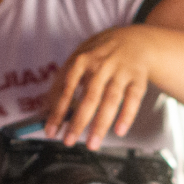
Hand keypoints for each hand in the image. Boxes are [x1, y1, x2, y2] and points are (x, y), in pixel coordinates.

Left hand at [43, 25, 162, 149]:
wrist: (134, 39)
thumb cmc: (100, 54)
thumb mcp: (79, 59)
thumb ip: (63, 82)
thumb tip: (46, 109)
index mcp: (82, 60)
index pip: (66, 89)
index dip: (57, 112)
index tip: (51, 131)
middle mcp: (101, 65)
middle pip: (89, 97)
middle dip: (78, 122)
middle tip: (69, 141)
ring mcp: (121, 71)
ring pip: (111, 100)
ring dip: (101, 125)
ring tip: (92, 144)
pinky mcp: (138, 78)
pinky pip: (133, 99)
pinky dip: (126, 116)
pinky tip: (119, 131)